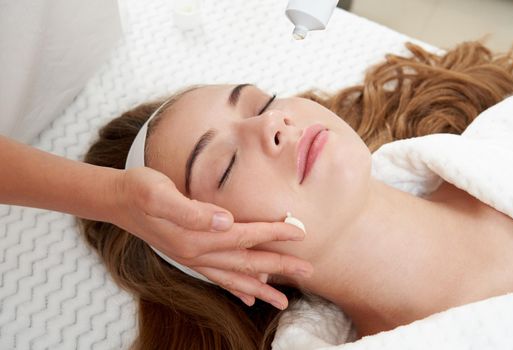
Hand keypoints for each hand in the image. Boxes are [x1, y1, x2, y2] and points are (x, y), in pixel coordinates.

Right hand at [111, 167, 312, 309]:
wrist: (116, 200)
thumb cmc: (140, 190)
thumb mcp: (160, 193)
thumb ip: (192, 210)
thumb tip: (225, 220)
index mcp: (195, 236)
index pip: (244, 235)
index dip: (273, 233)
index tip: (301, 234)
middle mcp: (196, 253)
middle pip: (246, 261)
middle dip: (279, 267)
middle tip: (309, 272)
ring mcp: (192, 258)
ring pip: (234, 276)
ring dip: (260, 287)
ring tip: (283, 302)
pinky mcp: (188, 256)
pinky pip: (217, 277)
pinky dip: (235, 287)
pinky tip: (247, 296)